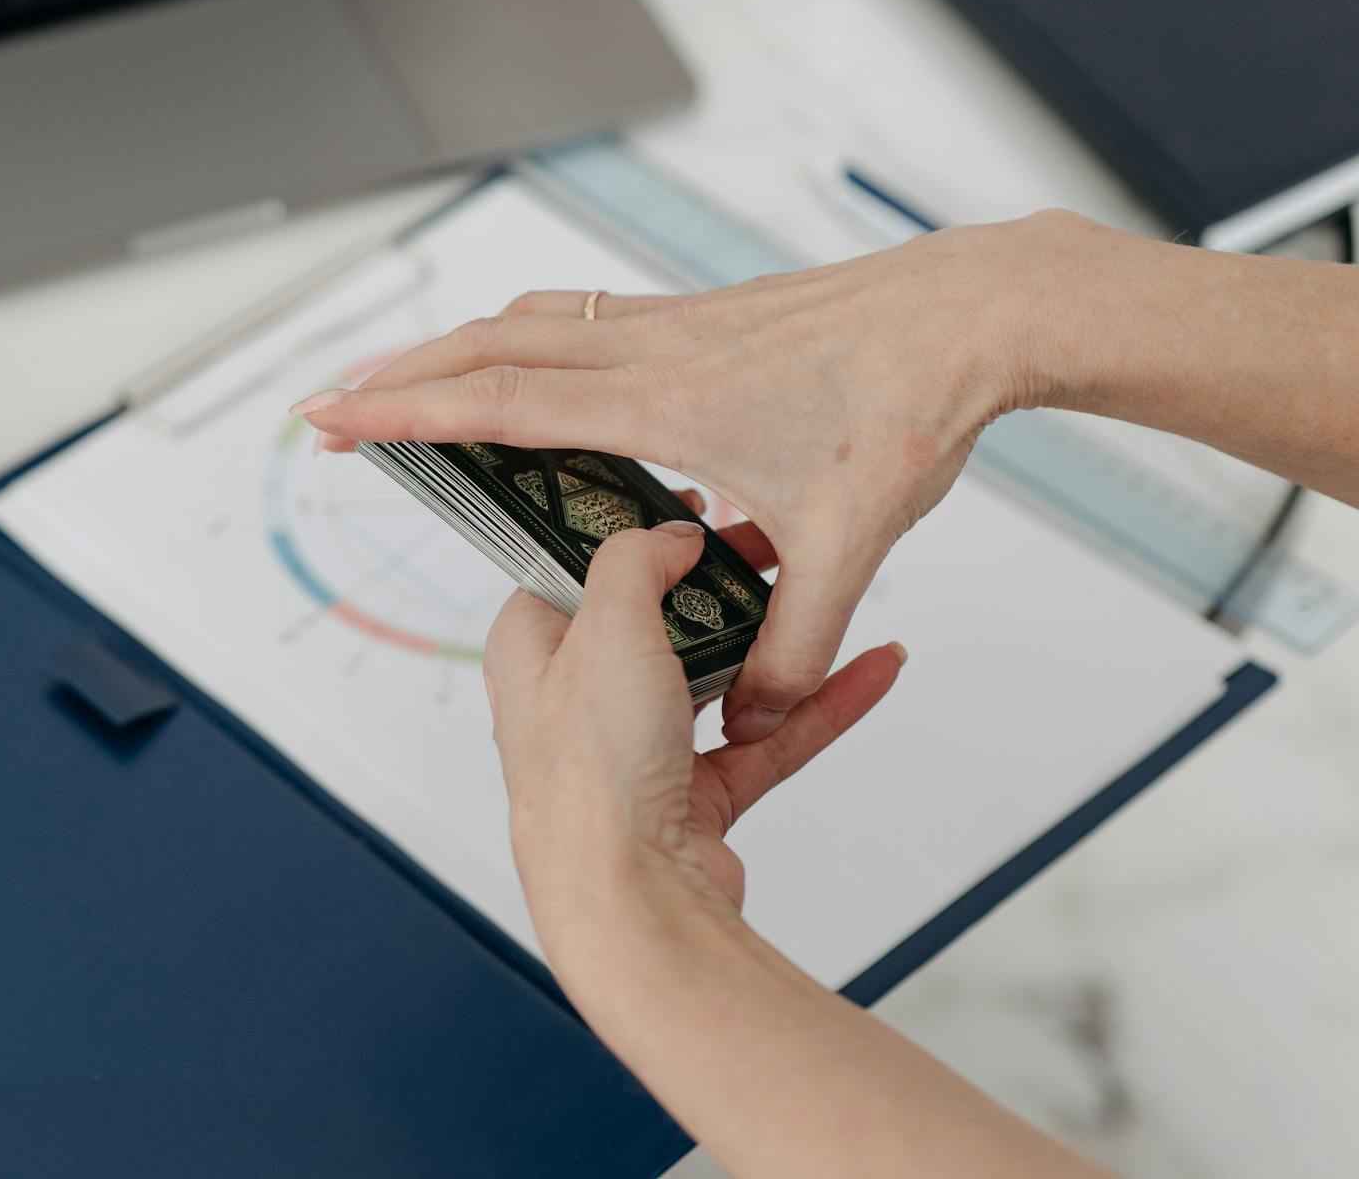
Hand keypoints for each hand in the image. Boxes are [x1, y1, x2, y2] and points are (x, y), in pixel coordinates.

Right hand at [292, 213, 1094, 742]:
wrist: (971, 311)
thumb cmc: (910, 401)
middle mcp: (652, 353)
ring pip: (531, 323)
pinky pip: (583, 320)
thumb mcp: (853, 546)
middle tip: (332, 404)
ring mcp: (673, 328)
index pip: (503, 404)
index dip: (409, 413)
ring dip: (457, 349)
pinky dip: (526, 338)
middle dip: (398, 375)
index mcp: (664, 403)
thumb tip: (757, 717)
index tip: (336, 415)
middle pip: (489, 348)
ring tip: (408, 382)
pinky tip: (530, 367)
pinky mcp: (699, 321)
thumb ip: (796, 647)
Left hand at [485, 520, 904, 957]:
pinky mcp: (694, 795)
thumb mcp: (606, 625)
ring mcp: (638, 749)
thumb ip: (636, 561)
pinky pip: (767, 735)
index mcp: (532, 651)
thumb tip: (668, 536)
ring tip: (826, 593)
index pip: (577, 569)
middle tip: (771, 542)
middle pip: (657, 619)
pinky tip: (872, 668)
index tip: (691, 504)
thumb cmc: (592, 776)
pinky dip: (818, 704)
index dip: (632, 534)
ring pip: (719, 676)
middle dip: (720, 582)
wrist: (633, 899)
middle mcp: (579, 699)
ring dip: (775, 641)